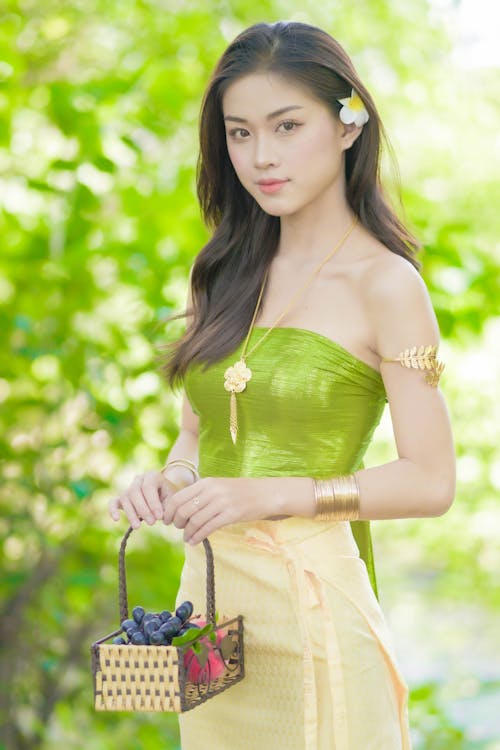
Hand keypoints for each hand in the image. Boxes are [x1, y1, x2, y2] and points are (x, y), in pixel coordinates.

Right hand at [108, 470, 179, 528]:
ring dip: (131, 513)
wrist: (164, 496)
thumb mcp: (172, 499)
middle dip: (143, 509)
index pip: (148, 487)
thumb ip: (168, 506)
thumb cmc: (169, 498)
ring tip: (138, 527)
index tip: (159, 517)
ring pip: (125, 498)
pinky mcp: (121, 498)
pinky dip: (112, 510)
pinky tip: (116, 519)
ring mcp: (129, 487)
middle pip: (134, 491)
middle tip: (152, 523)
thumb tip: (160, 517)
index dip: (153, 503)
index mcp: (152, 476)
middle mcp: (139, 479)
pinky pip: (113, 502)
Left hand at [163, 477, 279, 544]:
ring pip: (194, 521)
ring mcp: (221, 502)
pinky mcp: (231, 515)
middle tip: (178, 529)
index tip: (167, 520)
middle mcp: (212, 491)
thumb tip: (182, 509)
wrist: (266, 493)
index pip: (178, 497)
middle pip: (183, 510)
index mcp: (206, 482)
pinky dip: (198, 537)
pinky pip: (208, 528)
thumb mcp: (219, 486)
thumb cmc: (241, 492)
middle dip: (177, 523)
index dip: (169, 511)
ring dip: (187, 533)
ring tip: (187, 538)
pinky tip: (195, 541)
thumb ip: (202, 494)